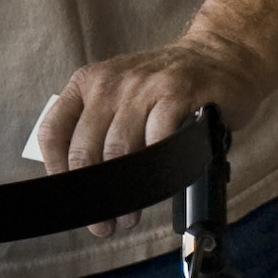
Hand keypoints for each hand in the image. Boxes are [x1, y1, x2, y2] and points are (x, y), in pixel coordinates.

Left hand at [32, 31, 267, 234]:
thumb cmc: (170, 87)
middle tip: (104, 223)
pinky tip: (162, 184)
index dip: (58, 173)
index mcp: (87, 83)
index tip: (71, 199)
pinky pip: (157, 143)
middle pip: (85, 148)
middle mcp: (109, 83)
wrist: (223, 55)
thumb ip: (101, 128)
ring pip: (119, 151)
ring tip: (131, 215)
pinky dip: (158, 170)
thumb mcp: (123, 96)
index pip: (54, 132)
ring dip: (125, 192)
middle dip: (93, 193)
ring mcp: (142, 87)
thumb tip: (84, 182)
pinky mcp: (177, 94)